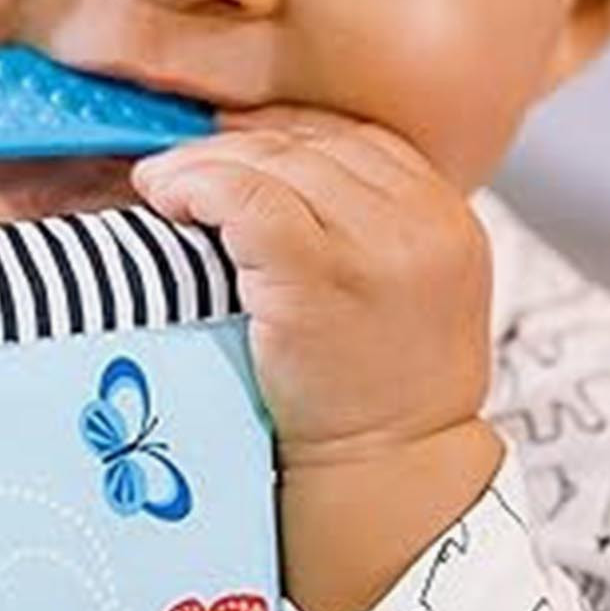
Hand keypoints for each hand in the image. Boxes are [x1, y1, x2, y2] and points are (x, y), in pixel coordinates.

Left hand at [129, 108, 491, 464]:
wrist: (388, 475)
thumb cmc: (375, 399)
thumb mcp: (407, 295)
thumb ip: (369, 229)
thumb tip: (268, 170)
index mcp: (447, 217)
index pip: (358, 140)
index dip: (282, 135)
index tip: (229, 147)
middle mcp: (423, 222)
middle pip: (312, 144)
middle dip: (235, 146)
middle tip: (179, 166)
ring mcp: (376, 247)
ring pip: (274, 161)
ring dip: (204, 163)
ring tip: (162, 184)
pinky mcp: (320, 276)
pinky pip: (247, 199)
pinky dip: (199, 187)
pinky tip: (168, 200)